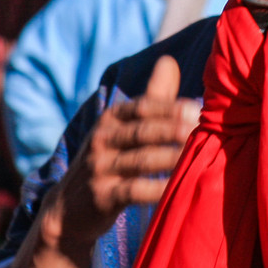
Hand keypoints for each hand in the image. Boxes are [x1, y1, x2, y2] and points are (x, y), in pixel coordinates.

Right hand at [59, 56, 200, 243]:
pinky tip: (176, 188)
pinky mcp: (101, 196)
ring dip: (169, 157)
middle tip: (200, 127)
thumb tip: (169, 59)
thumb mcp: (123, 128)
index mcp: (111, 119)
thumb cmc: (108, 161)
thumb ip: (151, 97)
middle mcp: (102, 139)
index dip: (168, 107)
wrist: (67, 208)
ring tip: (194, 155)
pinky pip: (133, 191)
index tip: (197, 108)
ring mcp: (99, 168)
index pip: (141, 107)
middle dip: (171, 128)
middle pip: (141, 131)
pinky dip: (155, 190)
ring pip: (140, 160)